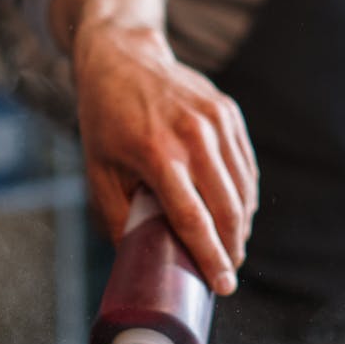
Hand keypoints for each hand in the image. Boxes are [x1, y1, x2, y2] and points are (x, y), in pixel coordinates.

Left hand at [72, 23, 257, 293]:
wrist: (123, 57)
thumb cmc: (105, 120)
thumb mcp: (99, 171)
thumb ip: (119, 216)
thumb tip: (138, 261)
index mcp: (158, 154)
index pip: (194, 218)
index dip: (210, 257)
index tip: (223, 286)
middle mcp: (193, 136)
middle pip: (226, 208)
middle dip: (231, 248)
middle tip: (227, 272)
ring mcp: (216, 121)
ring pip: (242, 189)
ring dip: (242, 226)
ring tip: (232, 249)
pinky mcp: (228, 113)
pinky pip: (245, 166)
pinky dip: (244, 196)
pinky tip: (237, 215)